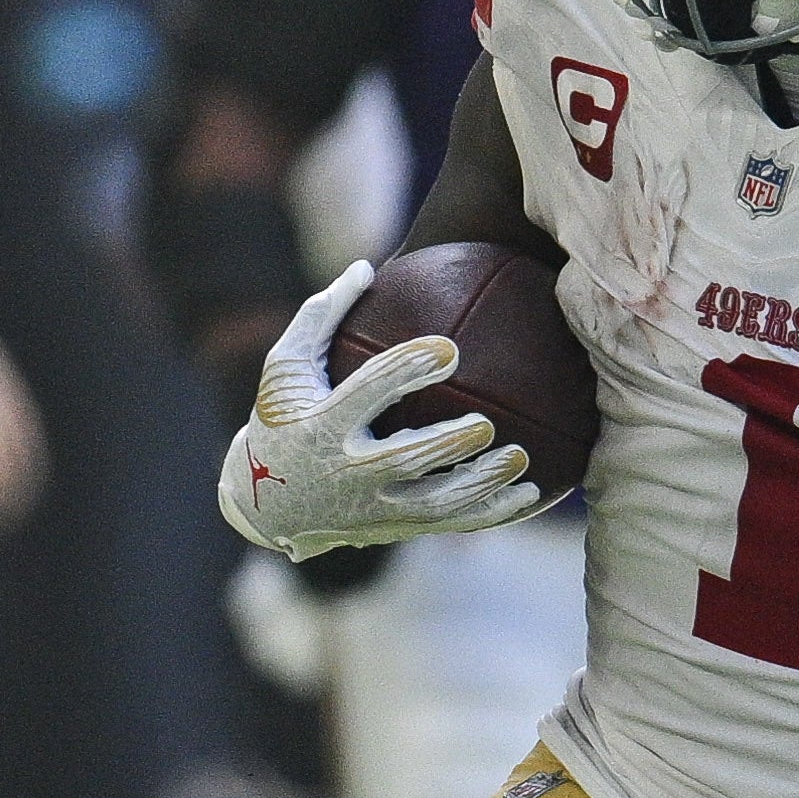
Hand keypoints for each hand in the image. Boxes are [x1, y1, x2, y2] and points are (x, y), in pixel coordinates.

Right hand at [213, 261, 542, 559]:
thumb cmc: (282, 419)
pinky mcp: (395, 529)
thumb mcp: (285, 367)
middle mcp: (348, 473)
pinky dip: (492, 513)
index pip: (367, 395)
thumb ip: (322, 316)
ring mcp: (373, 510)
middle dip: (447, 444)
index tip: (449, 349)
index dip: (407, 371)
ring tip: (520, 458)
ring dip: (481, 485)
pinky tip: (531, 493)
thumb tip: (366, 267)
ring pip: (435, 503)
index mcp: (322, 426)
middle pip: (404, 461)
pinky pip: (451, 524)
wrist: (267, 506)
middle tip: (487, 423)